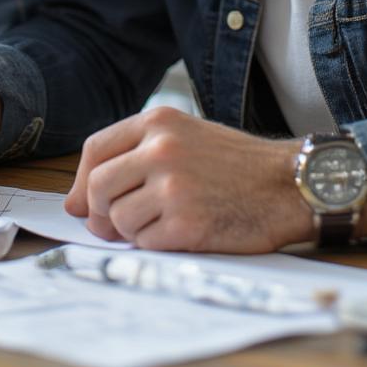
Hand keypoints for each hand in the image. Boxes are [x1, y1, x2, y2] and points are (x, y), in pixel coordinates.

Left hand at [64, 106, 310, 252]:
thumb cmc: (236, 164)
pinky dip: (155, 245)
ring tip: (159, 224)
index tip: (82, 202)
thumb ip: (133, 157)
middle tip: (111, 226)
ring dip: (130, 231)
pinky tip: (180, 234)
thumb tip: (76, 202)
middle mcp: (161, 149)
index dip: (81, 182)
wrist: (289, 185)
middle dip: (98, 213)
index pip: (95, 149)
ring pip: (117, 219)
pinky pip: (145, 243)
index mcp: (158, 122)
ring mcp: (173, 186)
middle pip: (97, 187)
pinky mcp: (187, 223)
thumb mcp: (185, 137)